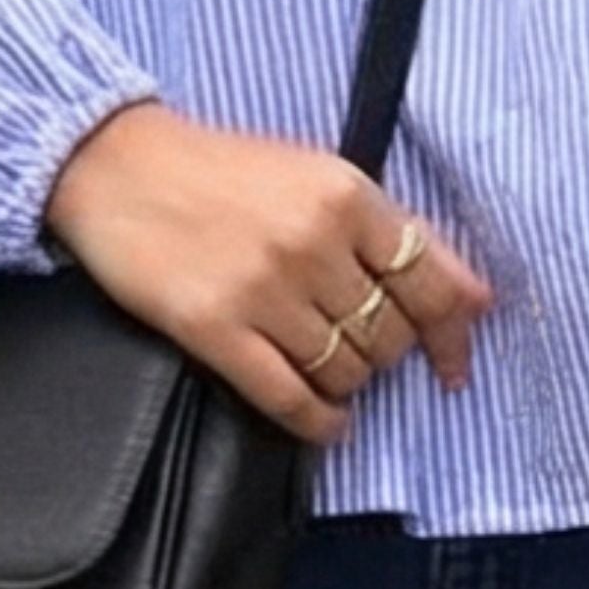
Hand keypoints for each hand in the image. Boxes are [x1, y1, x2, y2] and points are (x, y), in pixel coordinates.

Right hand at [44, 104, 492, 445]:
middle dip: (385, 354)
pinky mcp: (215, 328)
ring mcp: (264, 288)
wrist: (114, 166)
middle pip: (389, 336)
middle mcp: (313, 242)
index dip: (453, 334)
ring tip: (327, 370)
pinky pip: (290, 397)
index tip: (456, 365)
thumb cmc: (220, 171)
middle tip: (360, 349)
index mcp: (347, 194)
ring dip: (347, 384)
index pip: (431, 283)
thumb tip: (474, 296)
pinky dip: (318, 421)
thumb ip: (391, 230)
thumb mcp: (315, 173)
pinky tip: (325, 422)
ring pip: (346, 371)